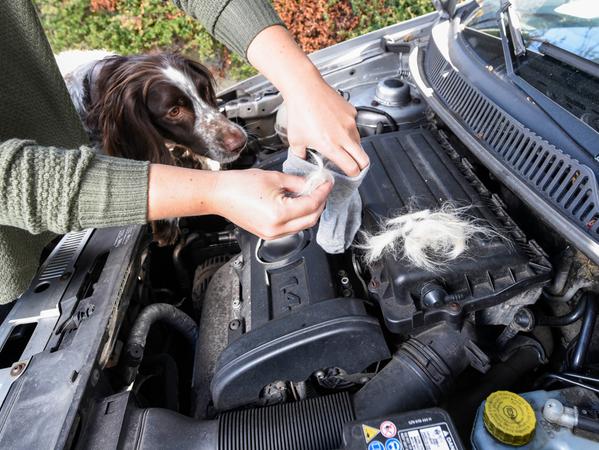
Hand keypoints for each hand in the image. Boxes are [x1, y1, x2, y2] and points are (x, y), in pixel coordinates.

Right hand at [148, 165, 330, 238]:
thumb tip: (312, 184)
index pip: (311, 205)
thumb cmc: (238, 185)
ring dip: (310, 211)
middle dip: (320, 203)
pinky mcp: (267, 234)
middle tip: (322, 189)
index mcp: (280, 214)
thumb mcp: (274, 178)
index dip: (322, 193)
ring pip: (302, 226)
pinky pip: (291, 228)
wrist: (218, 194)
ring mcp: (271, 234)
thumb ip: (297, 183)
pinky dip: (298, 217)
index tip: (326, 183)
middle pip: (311, 219)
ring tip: (310, 195)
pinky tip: (297, 204)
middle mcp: (277, 228)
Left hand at [247, 26, 368, 176]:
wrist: (305, 88)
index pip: (351, 167)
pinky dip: (348, 129)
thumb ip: (300, 155)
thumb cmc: (299, 111)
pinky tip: (335, 125)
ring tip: (338, 141)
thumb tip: (303, 161)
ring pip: (359, 142)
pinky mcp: (351, 112)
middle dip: (360, 165)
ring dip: (352, 147)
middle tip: (354, 166)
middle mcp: (343, 135)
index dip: (353, 174)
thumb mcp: (295, 140)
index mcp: (330, 145)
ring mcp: (349, 123)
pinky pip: (354, 126)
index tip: (350, 174)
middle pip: (364, 159)